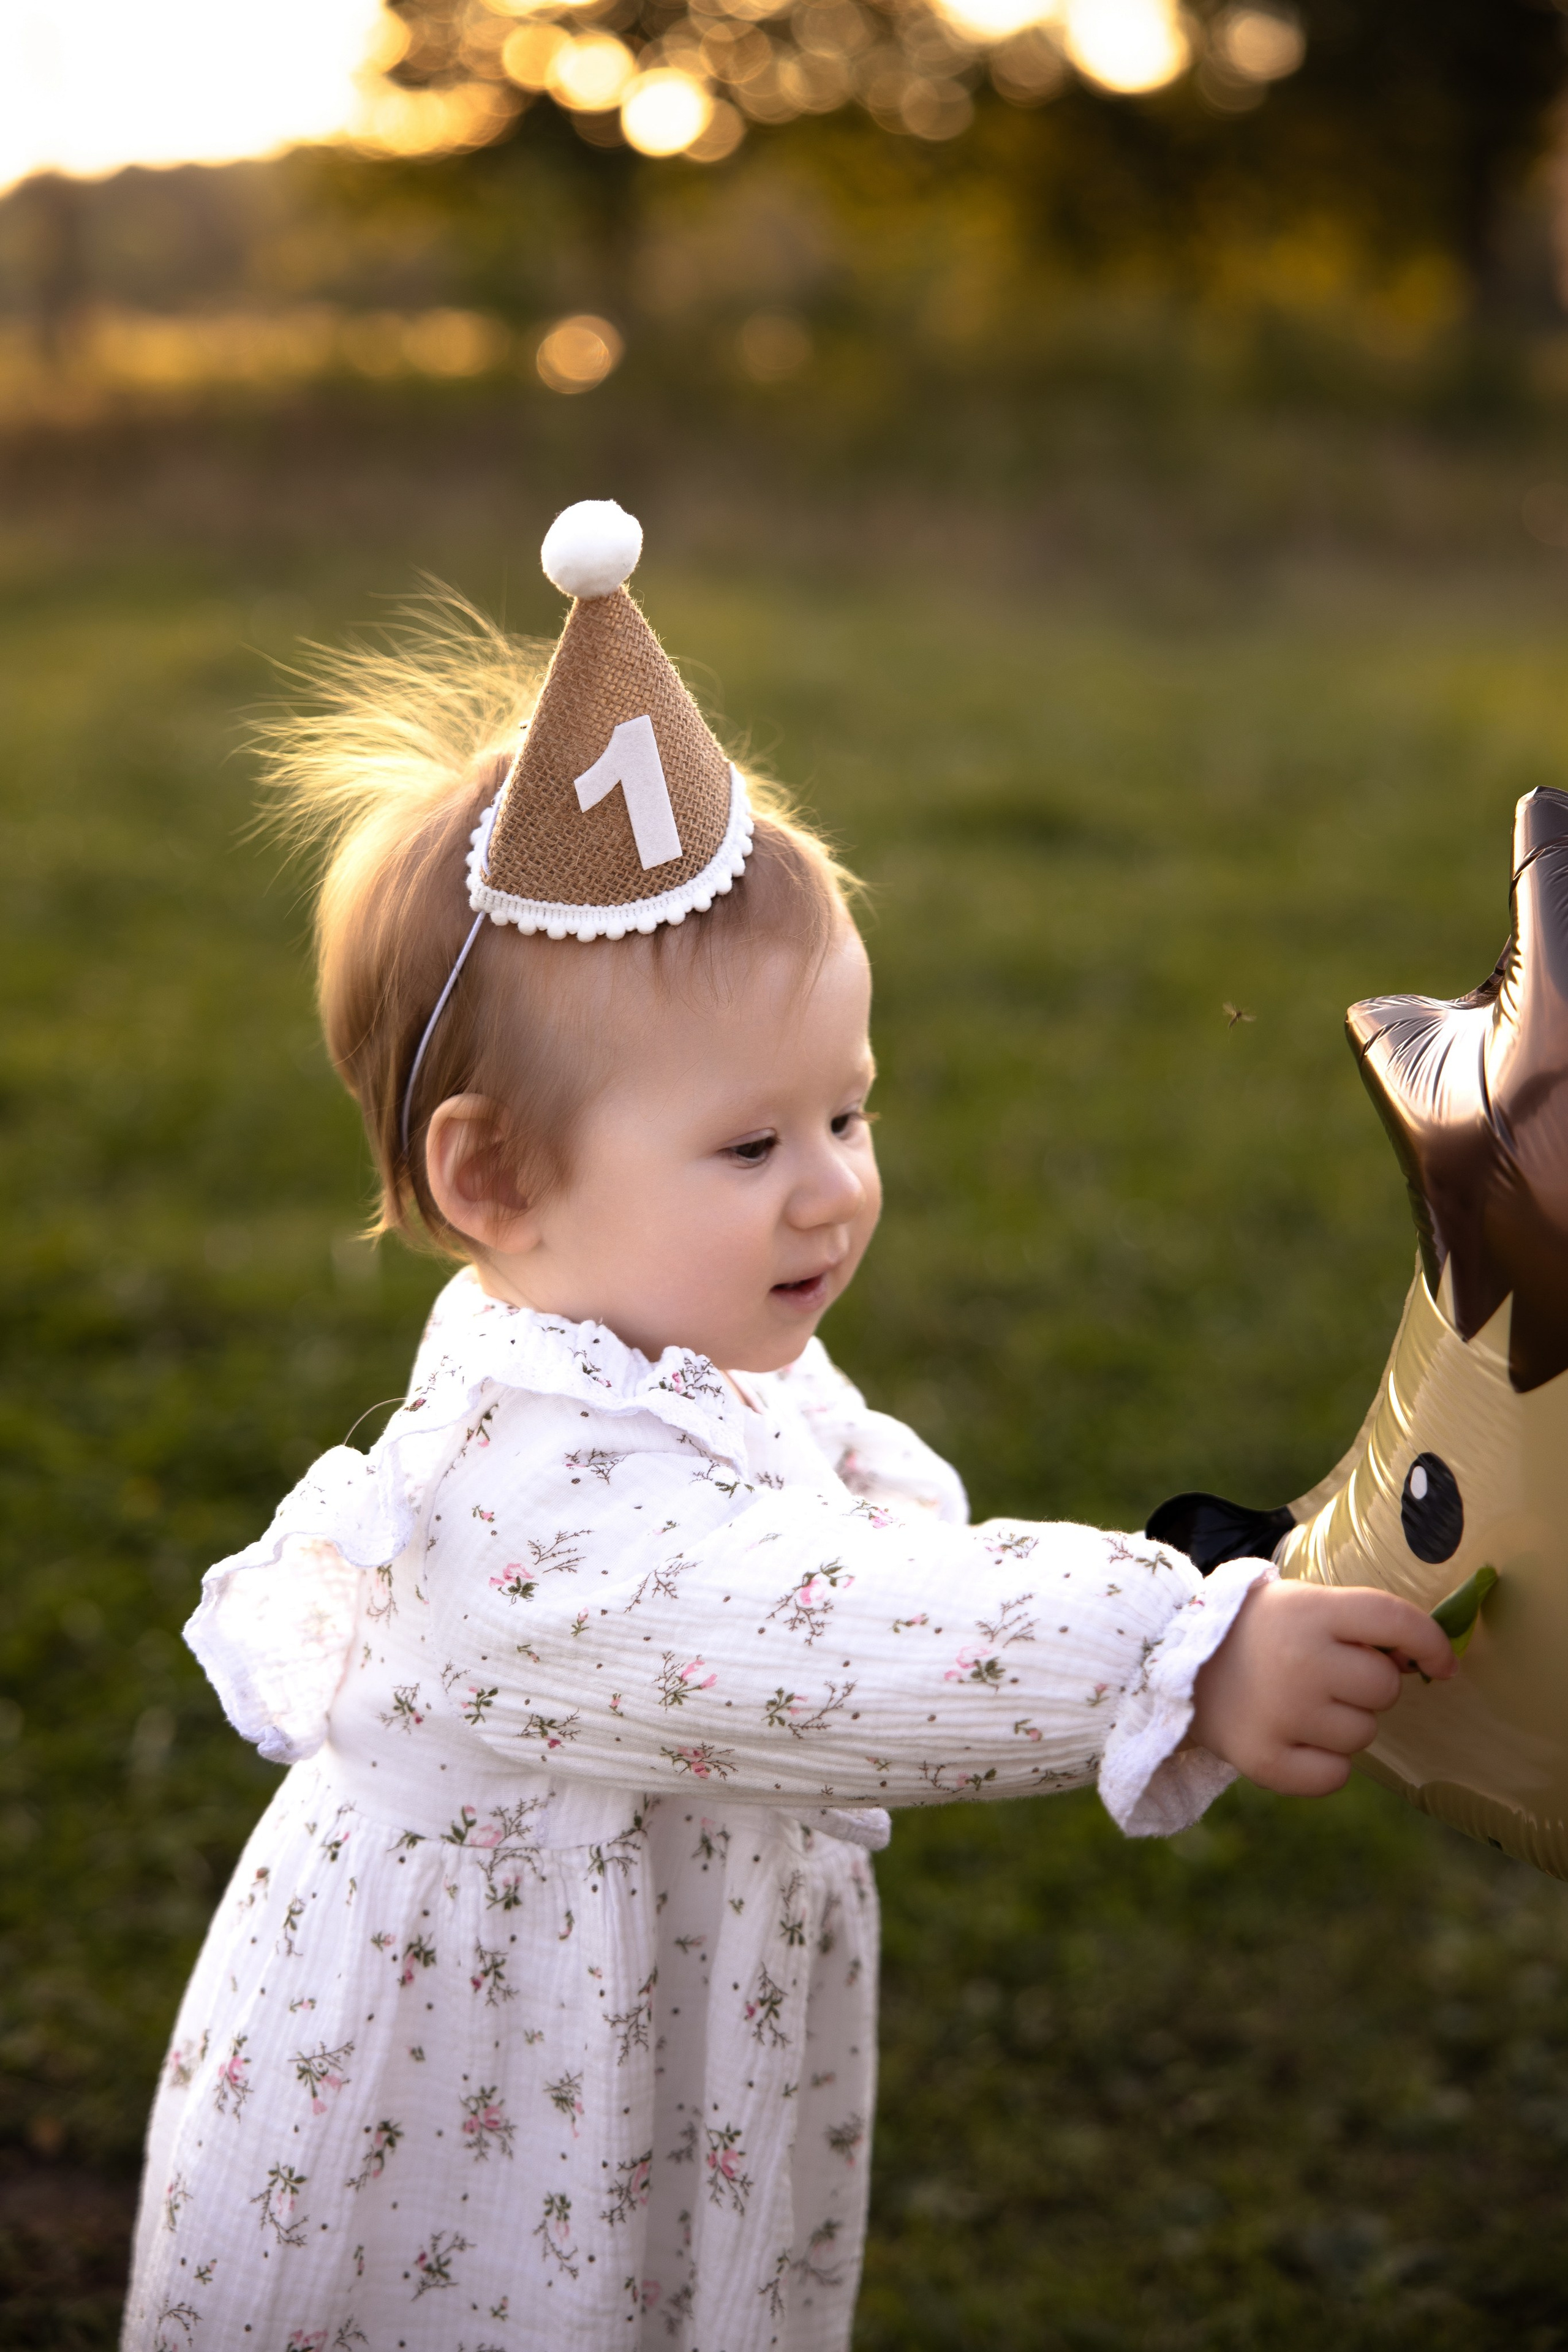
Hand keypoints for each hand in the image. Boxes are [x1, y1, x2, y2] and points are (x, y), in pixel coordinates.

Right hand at [1189, 1578, 1456, 1797]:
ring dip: (1344, 1724)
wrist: (1175, 1669)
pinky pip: (1335, 1776)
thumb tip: (1423, 1661)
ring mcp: (1281, 1714)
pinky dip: (1323, 1765)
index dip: (1431, 1643)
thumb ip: (1359, 1624)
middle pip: (1385, 1688)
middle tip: (1327, 1677)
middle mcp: (1299, 1660)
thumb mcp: (1300, 1605)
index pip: (1395, 1620)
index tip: (1442, 1663)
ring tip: (1299, 1704)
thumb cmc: (1258, 1635)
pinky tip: (1292, 1738)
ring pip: (1363, 1735)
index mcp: (1308, 1610)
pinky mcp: (1265, 1761)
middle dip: (1368, 1686)